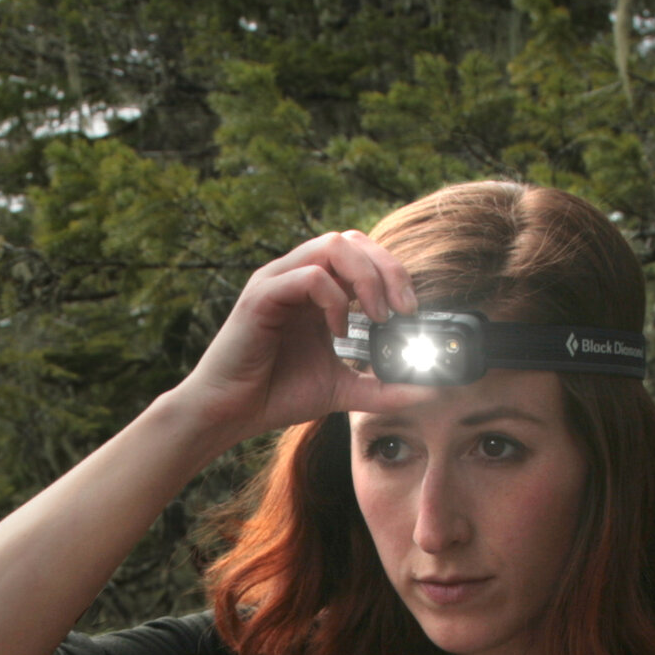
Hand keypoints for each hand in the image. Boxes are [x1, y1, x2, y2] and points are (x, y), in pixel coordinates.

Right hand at [171, 230, 441, 443]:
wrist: (228, 415)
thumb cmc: (275, 395)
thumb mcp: (341, 390)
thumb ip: (380, 387)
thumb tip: (426, 390)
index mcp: (315, 290)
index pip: (361, 254)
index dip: (393, 272)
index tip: (411, 311)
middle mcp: (296, 277)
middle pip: (352, 239)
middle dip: (387, 268)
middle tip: (404, 309)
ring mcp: (277, 282)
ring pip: (331, 246)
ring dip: (365, 277)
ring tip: (376, 315)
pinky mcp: (260, 298)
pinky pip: (306, 276)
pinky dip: (332, 299)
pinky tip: (338, 332)